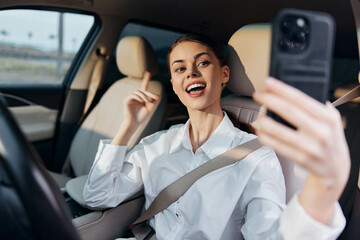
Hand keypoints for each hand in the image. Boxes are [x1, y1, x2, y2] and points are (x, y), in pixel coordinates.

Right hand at [124, 71, 159, 124]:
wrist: (134, 124)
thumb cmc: (141, 117)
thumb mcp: (150, 109)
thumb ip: (154, 102)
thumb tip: (158, 95)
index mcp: (141, 97)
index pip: (144, 87)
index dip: (146, 79)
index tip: (148, 72)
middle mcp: (136, 96)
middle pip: (143, 90)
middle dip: (150, 94)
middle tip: (155, 98)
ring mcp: (131, 98)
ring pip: (138, 92)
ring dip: (144, 96)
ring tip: (147, 102)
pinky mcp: (126, 100)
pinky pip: (133, 95)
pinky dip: (138, 97)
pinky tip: (141, 101)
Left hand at [253, 77, 349, 223]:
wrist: (336, 170)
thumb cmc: (330, 140)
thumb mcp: (332, 121)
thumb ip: (319, 106)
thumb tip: (294, 91)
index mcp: (328, 118)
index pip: (301, 99)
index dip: (282, 89)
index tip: (268, 82)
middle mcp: (321, 131)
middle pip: (290, 111)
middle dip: (270, 100)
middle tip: (258, 95)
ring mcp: (312, 147)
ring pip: (281, 131)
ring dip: (265, 122)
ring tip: (259, 116)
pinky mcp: (302, 159)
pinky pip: (280, 147)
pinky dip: (267, 139)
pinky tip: (260, 133)